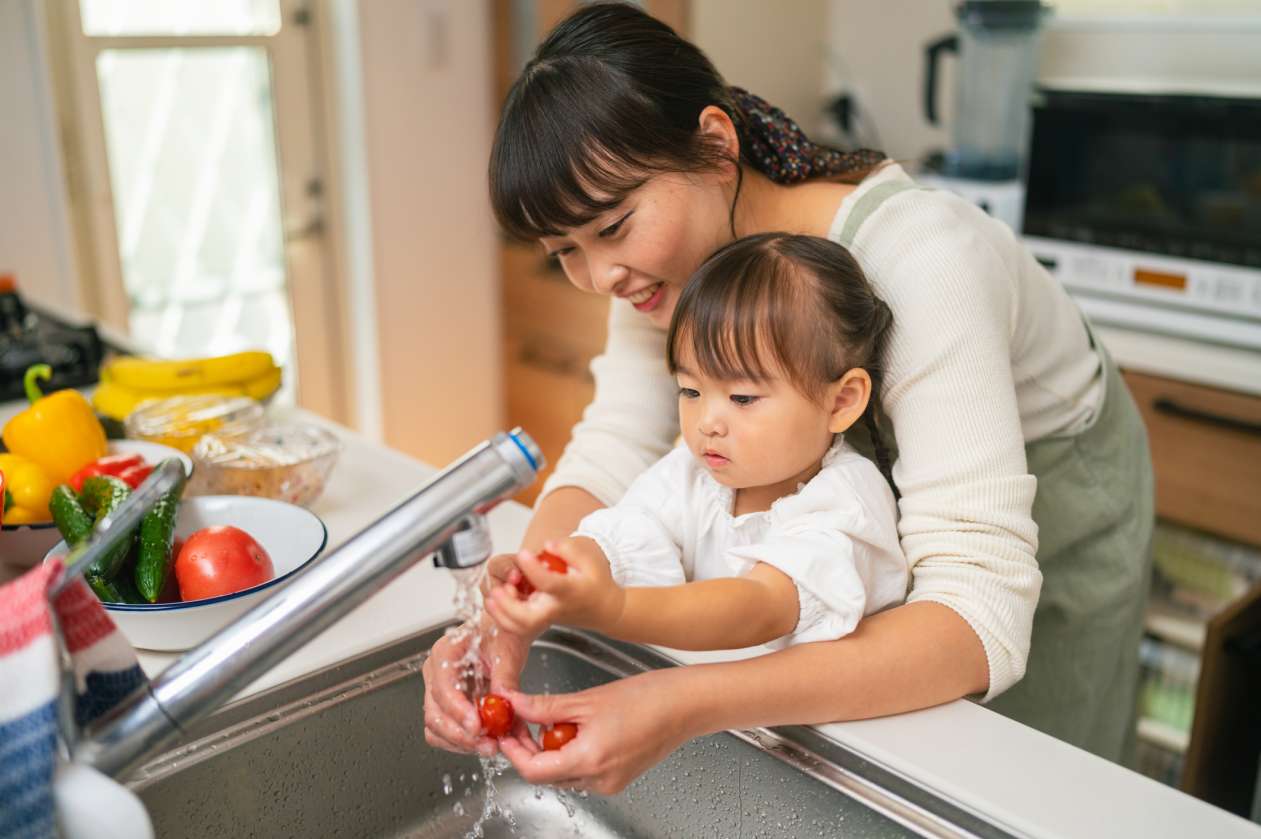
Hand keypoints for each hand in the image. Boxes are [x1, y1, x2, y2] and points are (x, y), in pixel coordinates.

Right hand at [421, 616, 536, 756]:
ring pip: (436, 728)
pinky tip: (485, 742)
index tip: (478, 726)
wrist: (503, 634)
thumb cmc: (500, 634)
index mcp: (445, 653)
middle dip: (461, 735)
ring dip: (462, 743)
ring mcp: (439, 692)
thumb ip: (505, 676)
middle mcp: (436, 674)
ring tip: (490, 745)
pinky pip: (445, 733)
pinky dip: (463, 742)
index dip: (458, 711)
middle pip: (435, 714)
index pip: (443, 688)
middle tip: (488, 743)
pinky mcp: (448, 707)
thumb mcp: (508, 650)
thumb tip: (504, 702)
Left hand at [485, 538, 624, 636]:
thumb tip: (547, 545)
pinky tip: (496, 602)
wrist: (605, 609)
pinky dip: (503, 618)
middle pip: (529, 617)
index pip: (548, 583)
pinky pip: (519, 627)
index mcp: (569, 591)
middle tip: (497, 589)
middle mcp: (556, 608)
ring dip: (502, 614)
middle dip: (508, 605)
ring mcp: (548, 618)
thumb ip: (568, 549)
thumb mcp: (589, 560)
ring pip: (521, 627)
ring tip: (493, 595)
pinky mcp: (541, 622)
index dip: (533, 568)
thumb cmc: (596, 582)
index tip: (522, 553)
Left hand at [497, 667, 695, 794]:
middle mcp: (599, 780)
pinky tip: (577, 727)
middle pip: (547, 774)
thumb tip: (514, 705)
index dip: (514, 751)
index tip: (505, 731)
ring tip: (553, 717)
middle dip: (530, 748)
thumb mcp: (587, 699)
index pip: (533, 770)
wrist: (686, 705)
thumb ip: (546, 706)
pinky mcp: (619, 778)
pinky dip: (572, 752)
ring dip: (551, 749)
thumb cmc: (647, 699)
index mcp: (589, 761)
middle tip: (521, 719)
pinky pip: (583, 771)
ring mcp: (610, 782)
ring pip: (564, 773)